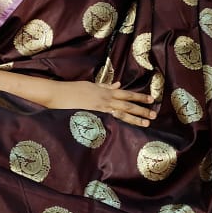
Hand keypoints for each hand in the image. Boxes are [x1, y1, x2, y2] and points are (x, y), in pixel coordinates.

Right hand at [42, 80, 156, 125]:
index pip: (126, 94)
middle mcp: (105, 98)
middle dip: (142, 109)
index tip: (151, 100)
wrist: (57, 93)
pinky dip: (119, 122)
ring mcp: (100, 106)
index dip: (139, 97)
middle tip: (154, 114)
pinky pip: (109, 118)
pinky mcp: (93, 114)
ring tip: (146, 122)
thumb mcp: (90, 85)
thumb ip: (105, 86)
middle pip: (127, 104)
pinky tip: (128, 127)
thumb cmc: (72, 89)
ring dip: (135, 118)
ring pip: (121, 112)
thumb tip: (118, 85)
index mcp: (105, 91)